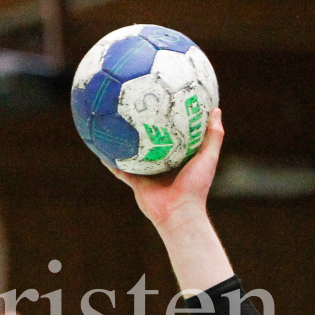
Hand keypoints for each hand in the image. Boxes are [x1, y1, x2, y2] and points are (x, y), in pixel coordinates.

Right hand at [109, 108, 223, 229]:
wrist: (179, 212)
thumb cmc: (196, 186)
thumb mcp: (207, 157)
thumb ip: (213, 136)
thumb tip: (215, 110)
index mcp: (180, 159)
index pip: (176, 136)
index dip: (171, 121)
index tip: (166, 102)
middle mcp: (163, 165)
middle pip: (152, 143)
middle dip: (145, 128)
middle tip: (137, 107)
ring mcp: (149, 174)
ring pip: (133, 154)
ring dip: (124, 142)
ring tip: (113, 122)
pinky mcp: (136, 182)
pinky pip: (119, 169)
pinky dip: (110, 159)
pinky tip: (99, 146)